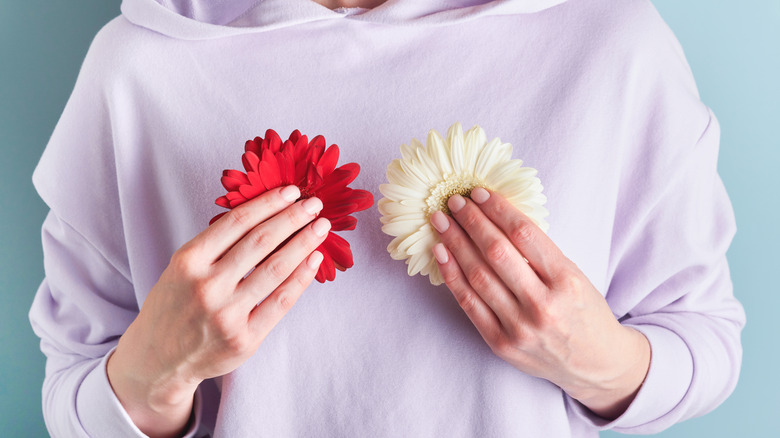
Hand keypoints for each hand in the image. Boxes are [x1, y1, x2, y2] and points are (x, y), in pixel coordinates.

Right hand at [107, 185, 328, 437]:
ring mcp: (226, 314)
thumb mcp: (183, 267)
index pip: (237, 221)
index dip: (268, 203)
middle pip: (261, 241)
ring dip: (304, 243)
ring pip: (276, 269)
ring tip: (322, 227)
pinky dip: (301, 278)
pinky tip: (314, 260)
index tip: (291, 191)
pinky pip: (281, 301)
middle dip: (293, 218)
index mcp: (189, 260)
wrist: (159, 359)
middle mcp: (206, 285)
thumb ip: (217, 244)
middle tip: (315, 204)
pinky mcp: (245, 339)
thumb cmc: (176, 304)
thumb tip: (267, 213)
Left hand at [430, 188, 649, 419]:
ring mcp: (520, 327)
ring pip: (478, 276)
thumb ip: (539, 252)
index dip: (498, 210)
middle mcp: (543, 305)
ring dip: (454, 243)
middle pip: (496, 253)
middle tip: (454, 201)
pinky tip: (441, 254)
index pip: (525, 234)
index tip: (479, 193)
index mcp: (566, 281)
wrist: (595, 363)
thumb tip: (495, 215)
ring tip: (441, 222)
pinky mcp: (502, 344)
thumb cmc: (583, 310)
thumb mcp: (573, 275)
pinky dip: (451, 276)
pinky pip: (468, 304)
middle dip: (472, 222)